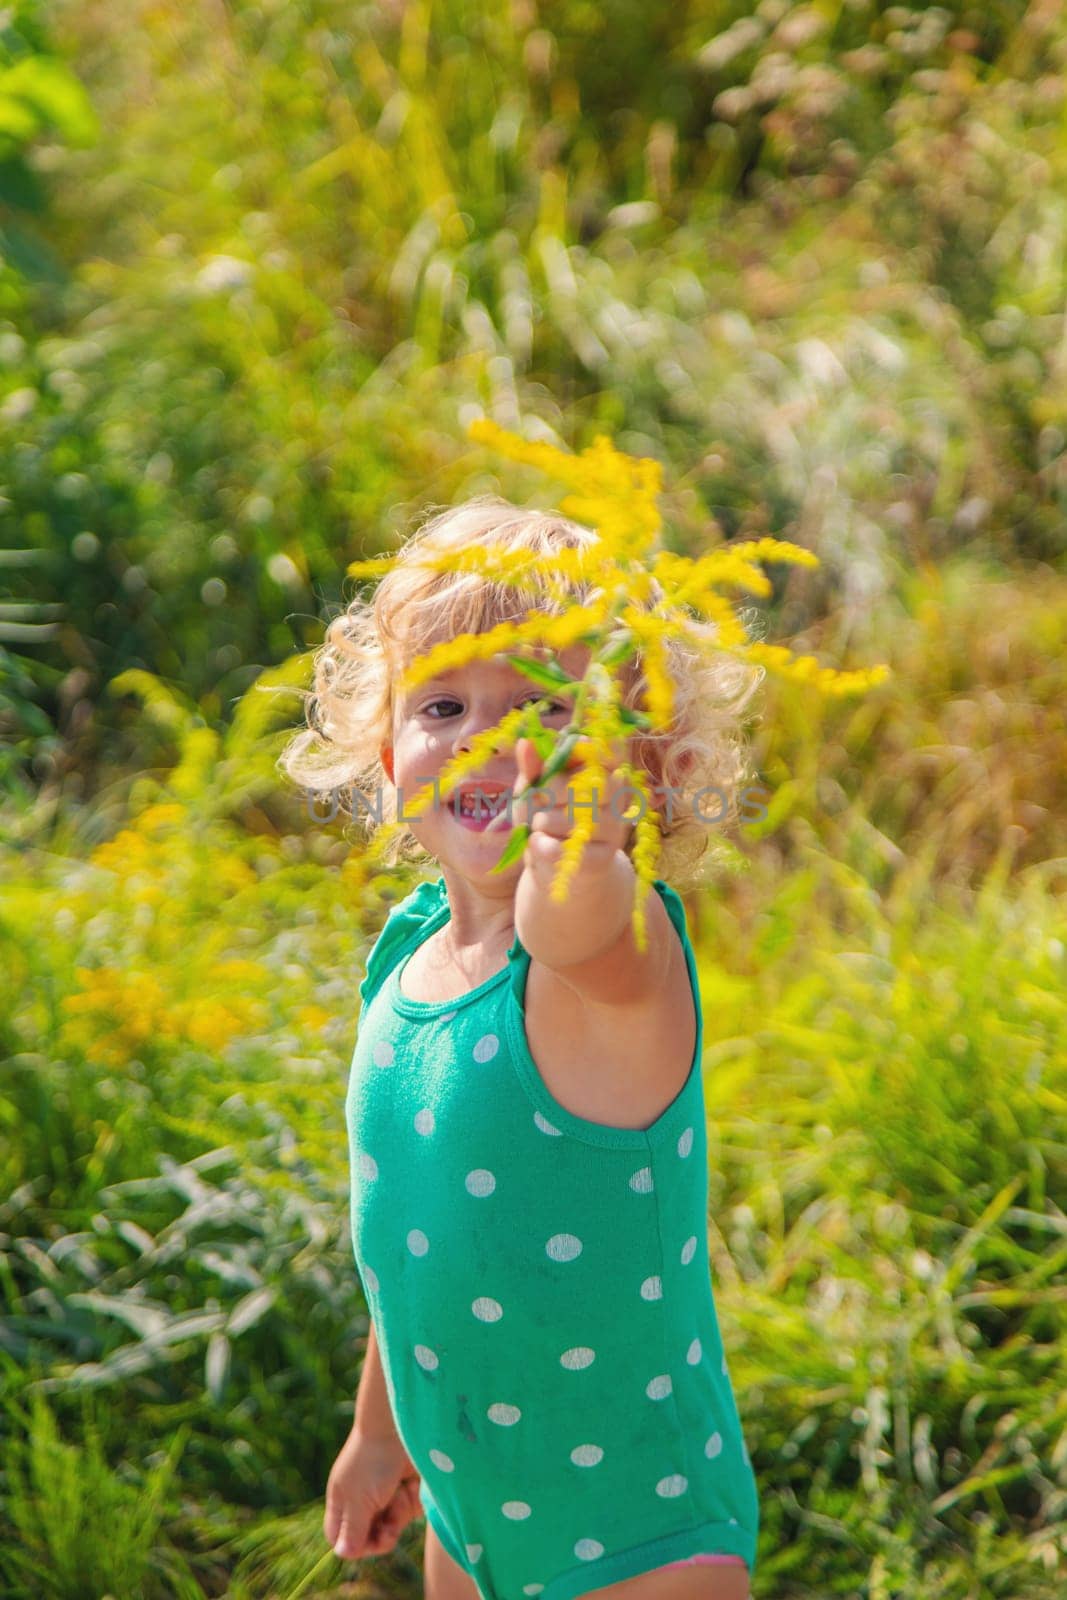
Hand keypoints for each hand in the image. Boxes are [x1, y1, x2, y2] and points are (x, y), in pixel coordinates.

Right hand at [324, 1428, 421, 1560]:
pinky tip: (409, 1490)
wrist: (404, 1426)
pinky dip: (408, 1507)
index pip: (339, 1536)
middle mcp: (363, 1501)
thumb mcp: (359, 1499)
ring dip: (394, 1522)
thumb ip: (352, 1529)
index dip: (351, 1546)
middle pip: (366, 1538)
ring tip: (398, 1501)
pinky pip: (406, 1515)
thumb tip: (342, 1555)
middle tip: (388, 1531)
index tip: (364, 1543)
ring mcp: (386, 1497)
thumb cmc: (374, 1461)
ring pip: (388, 1530)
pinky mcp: (407, 1493)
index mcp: (343, 1500)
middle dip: (378, 1539)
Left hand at [514, 733, 633, 876]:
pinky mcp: (605, 856)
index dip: (591, 748)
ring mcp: (613, 826)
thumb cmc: (544, 821)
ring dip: (542, 823)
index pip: (605, 753)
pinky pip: (566, 847)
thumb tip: (525, 741)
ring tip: (539, 828)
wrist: (554, 868)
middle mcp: (614, 796)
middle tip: (536, 802)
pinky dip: (545, 847)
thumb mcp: (534, 791)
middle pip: (579, 783)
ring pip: (568, 817)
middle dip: (547, 792)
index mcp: (600, 772)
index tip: (579, 743)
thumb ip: (533, 768)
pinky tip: (542, 845)